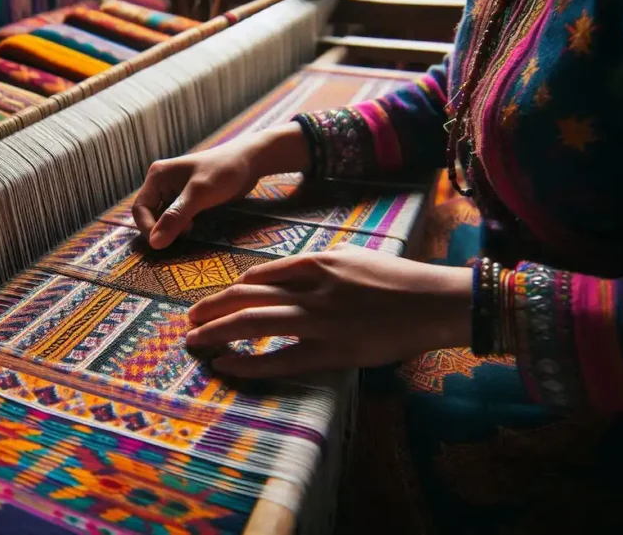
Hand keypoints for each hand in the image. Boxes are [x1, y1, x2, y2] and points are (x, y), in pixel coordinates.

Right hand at [132, 122, 308, 248]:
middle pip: (150, 215)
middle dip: (162, 229)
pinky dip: (182, 227)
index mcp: (157, 176)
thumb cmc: (225, 171)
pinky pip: (177, 218)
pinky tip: (196, 227)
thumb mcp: (199, 194)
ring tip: (192, 229)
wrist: (251, 161)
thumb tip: (154, 243)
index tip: (164, 243)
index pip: (140, 209)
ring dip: (173, 229)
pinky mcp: (188, 199)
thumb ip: (176, 217)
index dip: (148, 229)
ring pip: (164, 218)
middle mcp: (162, 183)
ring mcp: (175, 192)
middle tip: (183, 235)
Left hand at [185, 245, 472, 377]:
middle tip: (189, 321)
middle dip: (211, 309)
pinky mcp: (331, 352)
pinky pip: (280, 359)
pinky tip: (227, 364)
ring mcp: (320, 321)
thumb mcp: (352, 258)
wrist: (434, 302)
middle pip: (246, 297)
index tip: (213, 302)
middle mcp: (311, 289)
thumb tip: (277, 278)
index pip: (259, 276)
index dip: (228, 291)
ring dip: (217, 332)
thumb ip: (314, 266)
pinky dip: (249, 362)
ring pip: (253, 323)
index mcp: (316, 263)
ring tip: (194, 341)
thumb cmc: (395, 279)